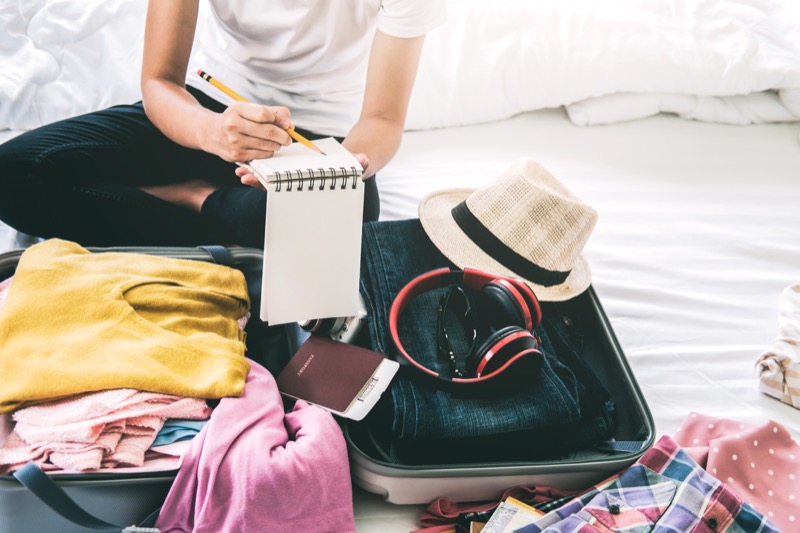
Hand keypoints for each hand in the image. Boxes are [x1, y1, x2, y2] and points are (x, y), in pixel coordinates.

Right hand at [204, 102, 293, 162]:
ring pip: (268, 145)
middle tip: (288, 138)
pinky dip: (269, 152)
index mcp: (236, 109)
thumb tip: (289, 124)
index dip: (279, 119)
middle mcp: (233, 125)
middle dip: (283, 136)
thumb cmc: (236, 119)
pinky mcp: (236, 155)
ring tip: (276, 142)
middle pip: (268, 131)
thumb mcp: (249, 109)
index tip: (285, 124)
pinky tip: (265, 147)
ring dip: (277, 145)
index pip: (264, 114)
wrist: (211, 133)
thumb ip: (272, 112)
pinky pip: (262, 155)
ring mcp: (234, 141)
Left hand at [235, 151, 372, 189]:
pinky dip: (264, 168)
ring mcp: (298, 179)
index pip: (291, 191)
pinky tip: (251, 163)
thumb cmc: (355, 166)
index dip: (274, 187)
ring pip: (274, 180)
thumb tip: (362, 159)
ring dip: (258, 175)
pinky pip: (277, 171)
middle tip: (245, 177)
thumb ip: (360, 164)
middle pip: (277, 187)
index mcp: (312, 187)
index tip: (260, 183)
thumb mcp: (358, 165)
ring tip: (242, 170)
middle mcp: (304, 186)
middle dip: (260, 182)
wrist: (357, 161)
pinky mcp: (296, 170)